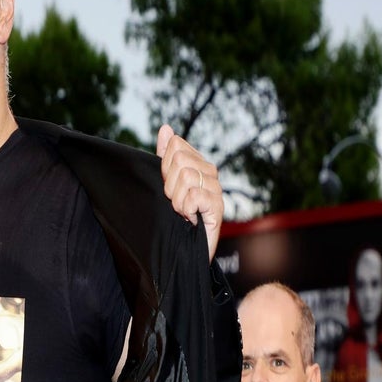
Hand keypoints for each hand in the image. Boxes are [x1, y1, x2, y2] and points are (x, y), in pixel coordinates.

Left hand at [156, 125, 222, 261]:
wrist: (184, 252)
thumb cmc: (173, 219)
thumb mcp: (165, 185)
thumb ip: (165, 157)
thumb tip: (165, 128)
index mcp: (196, 164)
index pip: (175, 145)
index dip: (164, 168)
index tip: (167, 188)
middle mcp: (209, 173)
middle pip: (179, 160)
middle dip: (169, 186)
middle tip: (174, 204)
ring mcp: (216, 189)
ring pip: (185, 177)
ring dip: (176, 201)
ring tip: (182, 213)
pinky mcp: (218, 207)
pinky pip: (194, 196)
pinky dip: (186, 210)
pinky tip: (191, 219)